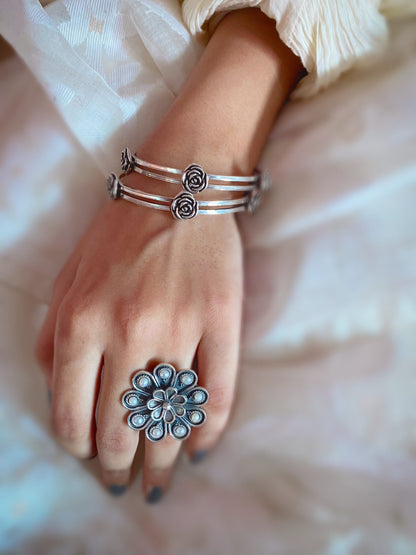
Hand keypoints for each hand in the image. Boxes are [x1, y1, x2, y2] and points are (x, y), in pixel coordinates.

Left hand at [35, 189, 242, 499]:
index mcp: (81, 321)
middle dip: (120, 466)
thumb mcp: (66, 281)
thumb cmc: (117, 236)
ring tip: (160, 481)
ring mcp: (181, 327)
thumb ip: (50, 340)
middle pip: (121, 425)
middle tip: (125, 483)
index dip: (79, 446)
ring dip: (163, 460)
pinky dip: (210, 430)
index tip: (90, 458)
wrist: (177, 190)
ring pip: (169, 417)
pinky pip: (219, 392)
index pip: (72, 411)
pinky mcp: (223, 321)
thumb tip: (59, 396)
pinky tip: (202, 448)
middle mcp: (128, 331)